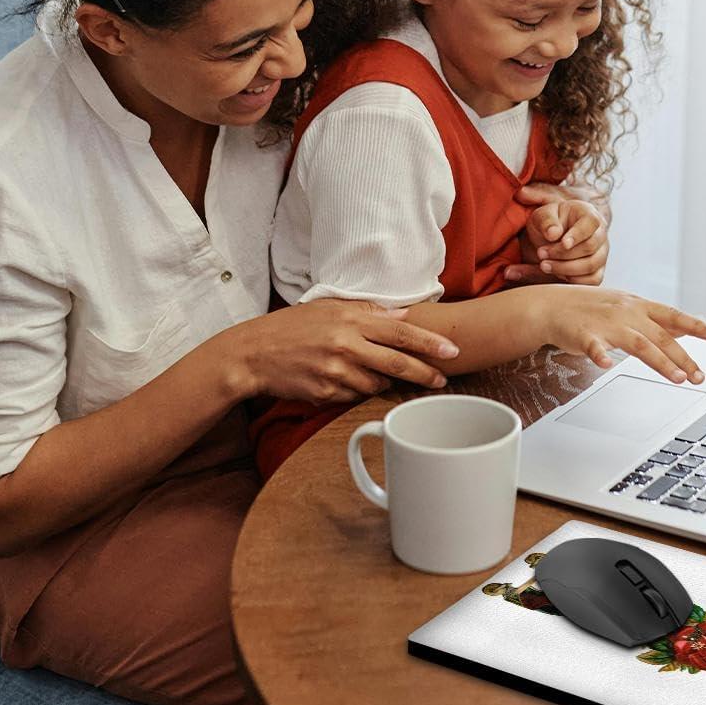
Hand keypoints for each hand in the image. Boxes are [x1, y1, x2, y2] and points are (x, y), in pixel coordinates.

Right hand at [232, 299, 459, 405]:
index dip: (429, 344)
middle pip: (398, 364)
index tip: (453, 352)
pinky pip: (354, 396)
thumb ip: (368, 311)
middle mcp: (346, 346)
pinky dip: (357, 390)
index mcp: (351, 321)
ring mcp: (336, 372)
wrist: (253, 354)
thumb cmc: (293, 327)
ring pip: (377, 384)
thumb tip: (402, 314)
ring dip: (384, 382)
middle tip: (443, 380)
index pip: (401, 332)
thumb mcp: (329, 307)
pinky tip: (344, 379)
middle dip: (426, 373)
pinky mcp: (326, 393)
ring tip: (373, 372)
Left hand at [507, 189, 608, 285]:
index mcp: (589, 214)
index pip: (591, 223)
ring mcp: (601, 254)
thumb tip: (553, 234)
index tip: (563, 243)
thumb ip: (546, 221)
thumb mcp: (541, 216)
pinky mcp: (597, 271)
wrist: (550, 238)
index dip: (578, 235)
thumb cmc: (549, 224)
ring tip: (544, 265)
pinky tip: (556, 273)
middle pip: (589, 247)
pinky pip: (592, 281)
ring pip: (590, 266)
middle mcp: (600, 234)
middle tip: (541, 253)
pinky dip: (572, 280)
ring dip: (564, 268)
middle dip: (562, 253)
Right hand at [541, 285, 705, 383]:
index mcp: (638, 306)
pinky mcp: (584, 335)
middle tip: (699, 376)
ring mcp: (606, 324)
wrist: (552, 305)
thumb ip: (654, 319)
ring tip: (677, 378)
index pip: (672, 315)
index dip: (694, 325)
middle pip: (660, 335)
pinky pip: (592, 346)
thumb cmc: (592, 308)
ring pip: (638, 343)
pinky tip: (605, 365)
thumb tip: (685, 328)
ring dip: (660, 361)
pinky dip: (598, 355)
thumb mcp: (627, 306)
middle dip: (682, 357)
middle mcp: (626, 313)